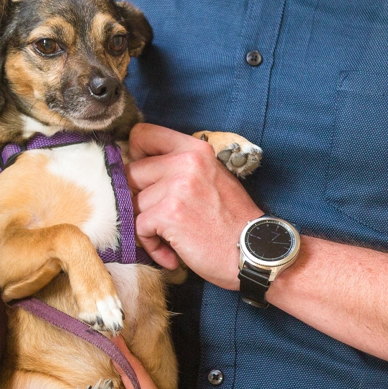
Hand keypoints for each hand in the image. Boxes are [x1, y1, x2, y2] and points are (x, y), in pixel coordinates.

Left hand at [126, 123, 261, 289]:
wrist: (255, 253)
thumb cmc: (233, 221)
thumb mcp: (212, 178)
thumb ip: (181, 167)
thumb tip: (139, 166)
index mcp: (196, 149)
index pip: (144, 134)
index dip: (136, 156)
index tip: (145, 176)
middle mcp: (186, 162)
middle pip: (133, 172)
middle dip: (139, 197)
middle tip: (159, 217)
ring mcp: (177, 187)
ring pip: (134, 202)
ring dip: (147, 225)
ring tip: (172, 238)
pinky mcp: (169, 214)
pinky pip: (138, 227)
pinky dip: (151, 245)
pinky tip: (172, 254)